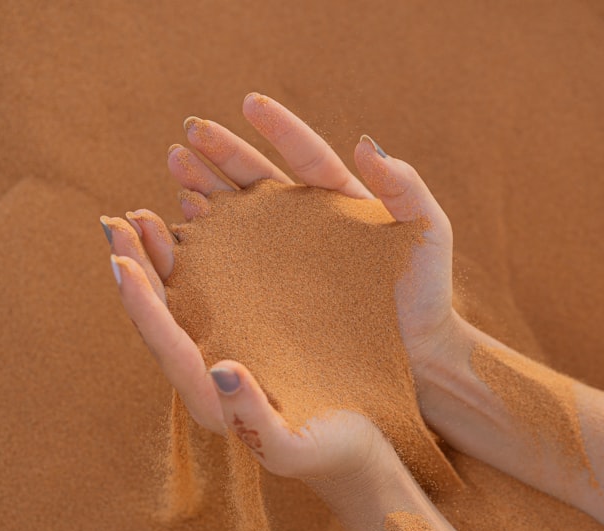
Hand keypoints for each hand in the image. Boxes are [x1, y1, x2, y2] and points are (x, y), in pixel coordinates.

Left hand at [105, 220, 393, 485]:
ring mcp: (226, 351)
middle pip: (161, 316)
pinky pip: (213, 294)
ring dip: (161, 257)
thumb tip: (220, 371)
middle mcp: (207, 372)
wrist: (354, 455)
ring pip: (182, 300)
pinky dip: (201, 259)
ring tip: (148, 215)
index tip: (120, 259)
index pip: (165, 343)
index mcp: (209, 398)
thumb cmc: (326, 454)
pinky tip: (205, 227)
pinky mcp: (249, 336)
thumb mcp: (291, 446)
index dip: (141, 303)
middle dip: (138, 267)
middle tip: (119, 221)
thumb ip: (252, 415)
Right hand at [166, 93, 460, 378]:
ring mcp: (291, 261)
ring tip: (175, 173)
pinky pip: (236, 265)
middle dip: (222, 157)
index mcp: (342, 201)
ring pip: (240, 217)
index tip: (248, 103)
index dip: (279, 128)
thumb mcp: (428, 230)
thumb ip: (405, 186)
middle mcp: (310, 225)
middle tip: (186, 138)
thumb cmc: (428, 291)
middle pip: (260, 181)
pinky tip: (181, 232)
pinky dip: (209, 246)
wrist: (422, 355)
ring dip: (207, 193)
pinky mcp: (278, 296)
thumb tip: (364, 143)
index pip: (306, 156)